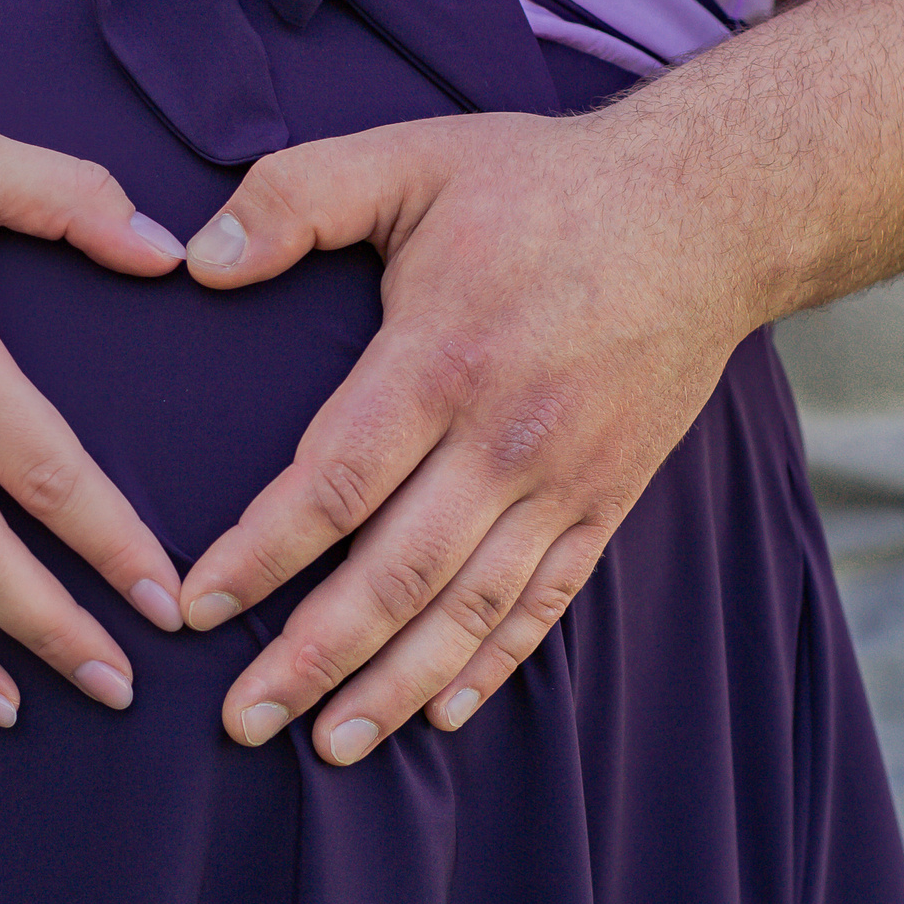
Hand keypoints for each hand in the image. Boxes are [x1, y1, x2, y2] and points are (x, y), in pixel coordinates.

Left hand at [176, 106, 759, 762]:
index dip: (262, 556)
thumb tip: (194, 258)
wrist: (708, 212)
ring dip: (396, 687)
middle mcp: (505, 438)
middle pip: (396, 575)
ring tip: (328, 746)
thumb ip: (295, 196)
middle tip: (240, 723)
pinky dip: (494, 665)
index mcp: (442, 358)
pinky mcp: (607, 501)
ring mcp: (565, 480)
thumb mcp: (411, 157)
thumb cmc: (540, 184)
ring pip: (470, 610)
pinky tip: (442, 713)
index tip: (196, 608)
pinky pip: (545, 603)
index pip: (334, 483)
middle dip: (313, 658)